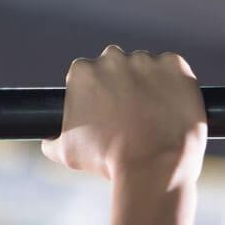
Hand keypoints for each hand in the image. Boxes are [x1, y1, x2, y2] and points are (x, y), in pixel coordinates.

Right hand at [41, 45, 207, 188]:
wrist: (153, 166)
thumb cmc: (107, 161)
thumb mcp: (66, 152)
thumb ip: (52, 138)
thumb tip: (48, 138)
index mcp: (82, 71)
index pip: (90, 75)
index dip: (100, 95)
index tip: (110, 112)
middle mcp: (112, 58)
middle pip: (118, 67)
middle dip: (124, 86)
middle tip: (134, 115)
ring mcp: (146, 60)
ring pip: (147, 69)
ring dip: (150, 84)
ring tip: (156, 116)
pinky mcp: (175, 66)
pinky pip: (175, 70)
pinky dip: (175, 84)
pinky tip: (173, 108)